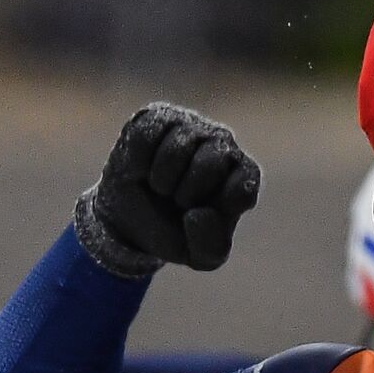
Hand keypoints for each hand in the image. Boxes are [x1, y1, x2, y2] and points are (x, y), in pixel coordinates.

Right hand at [75, 103, 260, 275]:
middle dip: (186, 192)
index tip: (200, 214)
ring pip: (179, 145)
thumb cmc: (175, 232)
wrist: (130, 221)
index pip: (243, 186)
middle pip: (212, 161)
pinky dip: (139, 160)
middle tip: (177, 201)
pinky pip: (148, 133)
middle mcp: (224, 145)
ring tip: (161, 186)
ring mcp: (192, 127)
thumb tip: (200, 212)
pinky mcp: (158, 116)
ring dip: (162, 178)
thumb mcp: (199, 256)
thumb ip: (210, 245)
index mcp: (244, 177)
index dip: (215, 207)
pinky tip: (141, 169)